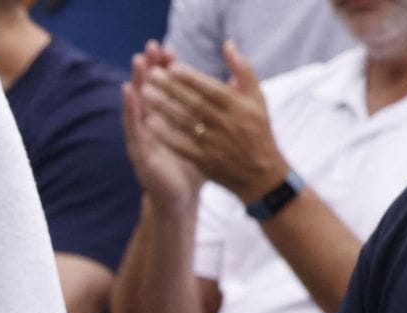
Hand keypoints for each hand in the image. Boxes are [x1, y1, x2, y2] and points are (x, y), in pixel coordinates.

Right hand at [123, 42, 204, 207]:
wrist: (179, 201)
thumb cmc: (191, 169)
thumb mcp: (203, 138)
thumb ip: (210, 116)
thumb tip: (227, 90)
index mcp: (167, 122)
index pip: (165, 90)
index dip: (166, 70)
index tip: (169, 49)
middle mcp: (151, 127)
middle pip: (148, 92)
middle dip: (148, 70)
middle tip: (148, 48)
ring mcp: (142, 138)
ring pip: (137, 106)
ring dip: (135, 82)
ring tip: (137, 64)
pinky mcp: (138, 152)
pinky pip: (133, 126)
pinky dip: (129, 109)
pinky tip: (129, 94)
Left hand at [138, 40, 287, 203]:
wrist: (261, 173)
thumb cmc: (258, 129)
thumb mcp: (257, 98)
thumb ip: (243, 70)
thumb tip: (227, 44)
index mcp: (239, 106)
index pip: (211, 89)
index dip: (191, 78)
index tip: (170, 66)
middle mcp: (227, 124)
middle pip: (194, 103)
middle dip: (171, 89)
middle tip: (150, 76)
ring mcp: (214, 143)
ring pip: (185, 123)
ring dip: (163, 108)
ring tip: (145, 94)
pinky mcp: (204, 161)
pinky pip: (181, 145)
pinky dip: (165, 134)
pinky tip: (149, 122)